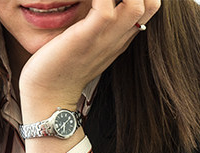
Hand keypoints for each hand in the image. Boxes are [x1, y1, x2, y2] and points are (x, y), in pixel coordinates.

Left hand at [18, 0, 159, 152]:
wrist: (47, 96)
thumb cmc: (59, 66)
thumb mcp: (85, 42)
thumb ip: (96, 23)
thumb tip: (97, 6)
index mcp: (119, 38)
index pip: (148, 7)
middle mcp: (117, 38)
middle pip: (151, 4)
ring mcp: (105, 39)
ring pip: (137, 3)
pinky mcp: (86, 37)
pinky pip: (105, 7)